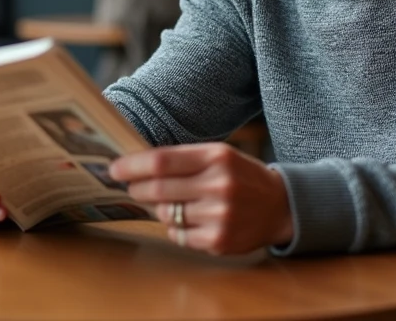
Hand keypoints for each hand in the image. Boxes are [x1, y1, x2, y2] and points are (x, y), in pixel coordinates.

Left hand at [109, 143, 292, 254]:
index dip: (133, 165)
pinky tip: (190, 219)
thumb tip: (138, 164)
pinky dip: (176, 227)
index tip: (115, 168)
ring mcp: (219, 215)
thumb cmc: (241, 176)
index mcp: (217, 157)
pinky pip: (178, 234)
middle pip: (159, 189)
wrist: (280, 206)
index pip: (162, 160)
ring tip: (174, 202)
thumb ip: (184, 158)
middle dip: (137, 188)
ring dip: (160, 208)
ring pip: (166, 213)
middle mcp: (219, 185)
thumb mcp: (219, 155)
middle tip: (130, 186)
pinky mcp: (218, 240)